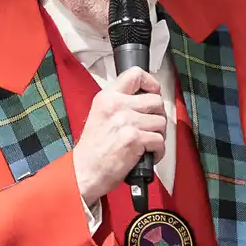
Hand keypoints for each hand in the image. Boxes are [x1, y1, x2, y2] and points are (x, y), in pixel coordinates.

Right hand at [72, 67, 164, 204]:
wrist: (84, 172)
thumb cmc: (93, 149)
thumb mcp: (100, 115)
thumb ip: (119, 104)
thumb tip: (145, 99)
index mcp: (107, 97)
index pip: (135, 74)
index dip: (152, 83)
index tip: (154, 92)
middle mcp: (116, 105)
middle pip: (156, 101)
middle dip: (158, 116)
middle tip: (151, 127)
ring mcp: (126, 121)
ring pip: (161, 122)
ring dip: (158, 136)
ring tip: (147, 144)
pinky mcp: (134, 139)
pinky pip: (160, 141)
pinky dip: (158, 151)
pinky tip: (147, 155)